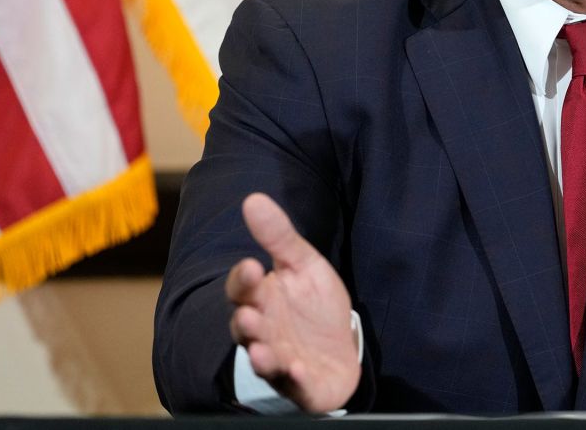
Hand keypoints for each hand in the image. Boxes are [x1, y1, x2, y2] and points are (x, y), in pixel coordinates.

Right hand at [225, 193, 359, 412]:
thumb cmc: (315, 307)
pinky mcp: (301, 385)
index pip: (243, 289)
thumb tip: (253, 199)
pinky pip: (295, 385)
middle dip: (246, 322)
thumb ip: (279, 237)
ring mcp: (281, 360)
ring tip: (261, 350)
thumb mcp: (303, 265)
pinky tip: (298, 370)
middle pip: (246, 328)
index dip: (244, 280)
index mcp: (262, 300)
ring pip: (264, 360)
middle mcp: (264, 332)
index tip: (251, 266)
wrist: (342, 349)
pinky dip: (295, 379)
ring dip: (262, 355)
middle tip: (249, 314)